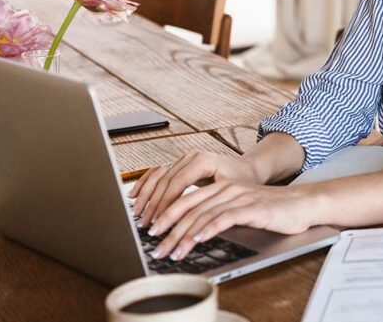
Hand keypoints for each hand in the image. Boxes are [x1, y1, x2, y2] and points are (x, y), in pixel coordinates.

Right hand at [129, 150, 262, 227]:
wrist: (247, 170)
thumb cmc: (243, 182)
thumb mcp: (232, 192)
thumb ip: (212, 204)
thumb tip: (195, 225)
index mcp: (203, 160)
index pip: (178, 182)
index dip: (165, 203)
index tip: (158, 222)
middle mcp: (191, 156)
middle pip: (165, 180)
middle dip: (153, 204)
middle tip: (145, 224)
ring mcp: (183, 159)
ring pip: (158, 176)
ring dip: (146, 196)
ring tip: (138, 215)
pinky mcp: (179, 164)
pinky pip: (157, 172)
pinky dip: (145, 184)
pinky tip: (134, 196)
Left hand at [148, 181, 320, 260]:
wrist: (303, 204)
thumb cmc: (273, 210)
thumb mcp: (242, 209)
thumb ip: (219, 214)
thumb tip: (192, 232)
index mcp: (223, 187)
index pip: (187, 199)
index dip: (167, 215)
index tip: (152, 232)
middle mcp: (228, 189)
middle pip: (190, 207)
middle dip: (169, 228)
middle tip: (156, 247)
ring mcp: (240, 197)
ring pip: (204, 214)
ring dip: (184, 235)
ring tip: (172, 251)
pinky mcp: (253, 207)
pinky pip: (225, 217)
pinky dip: (208, 229)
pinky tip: (197, 239)